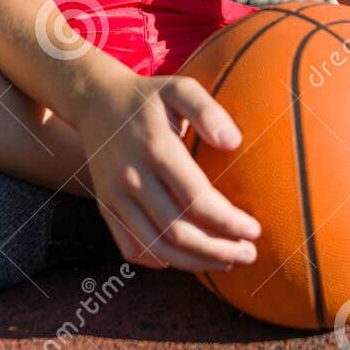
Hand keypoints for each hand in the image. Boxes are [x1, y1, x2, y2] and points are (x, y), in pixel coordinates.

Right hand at [74, 72, 261, 272]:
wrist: (95, 100)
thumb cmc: (147, 96)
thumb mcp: (179, 88)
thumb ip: (207, 110)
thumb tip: (234, 142)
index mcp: (156, 148)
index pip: (196, 199)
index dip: (228, 221)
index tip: (254, 230)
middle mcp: (132, 177)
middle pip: (177, 230)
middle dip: (217, 249)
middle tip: (249, 254)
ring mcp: (115, 195)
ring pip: (156, 246)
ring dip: (194, 261)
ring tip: (226, 261)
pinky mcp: (105, 206)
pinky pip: (130, 247)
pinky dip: (158, 262)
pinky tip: (184, 260)